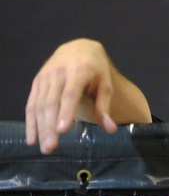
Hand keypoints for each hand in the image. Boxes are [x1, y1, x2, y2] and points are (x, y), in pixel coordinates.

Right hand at [25, 39, 118, 153]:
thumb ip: (104, 107)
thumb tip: (110, 129)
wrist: (78, 48)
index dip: (66, 113)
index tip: (62, 130)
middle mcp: (58, 73)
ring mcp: (45, 77)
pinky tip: (32, 137)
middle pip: (52, 103)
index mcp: (79, 71)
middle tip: (50, 148)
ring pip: (39, 105)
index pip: (70, 95)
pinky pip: (32, 103)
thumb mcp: (105, 85)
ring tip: (43, 147)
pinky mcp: (37, 81)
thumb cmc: (96, 70)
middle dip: (49, 127)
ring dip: (39, 127)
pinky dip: (30, 121)